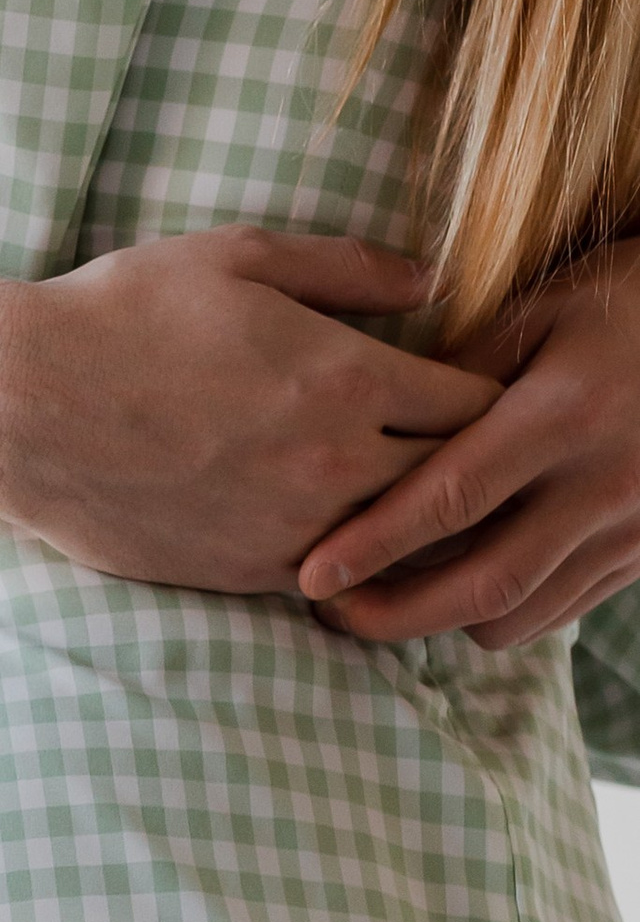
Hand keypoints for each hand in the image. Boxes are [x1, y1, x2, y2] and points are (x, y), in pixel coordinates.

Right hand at [0, 227, 499, 592]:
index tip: (476, 385)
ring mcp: (287, 530)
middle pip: (453, 486)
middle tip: (457, 450)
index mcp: (349, 379)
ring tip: (407, 498)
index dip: (490, 396)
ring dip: (410, 523)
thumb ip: (348, 267)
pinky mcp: (239, 574)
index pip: (477, 406)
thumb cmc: (123, 313)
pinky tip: (339, 530)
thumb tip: (431, 279)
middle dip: (466, 467)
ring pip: (397, 545)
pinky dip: (348, 557)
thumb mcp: (240, 255)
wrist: (19, 406)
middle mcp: (333, 466)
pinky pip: (330, 578)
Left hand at [297, 247, 639, 642]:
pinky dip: (496, 616)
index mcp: (567, 414)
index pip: (453, 499)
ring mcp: (630, 527)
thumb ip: (467, 371)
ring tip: (383, 602)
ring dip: (440, 622)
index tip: (312, 574)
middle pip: (481, 584)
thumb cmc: (630, 299)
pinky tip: (456, 590)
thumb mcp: (549, 306)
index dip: (375, 545)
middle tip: (330, 612)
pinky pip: (556, 612)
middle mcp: (603, 483)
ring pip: (517, 614)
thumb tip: (380, 425)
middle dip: (394, 614)